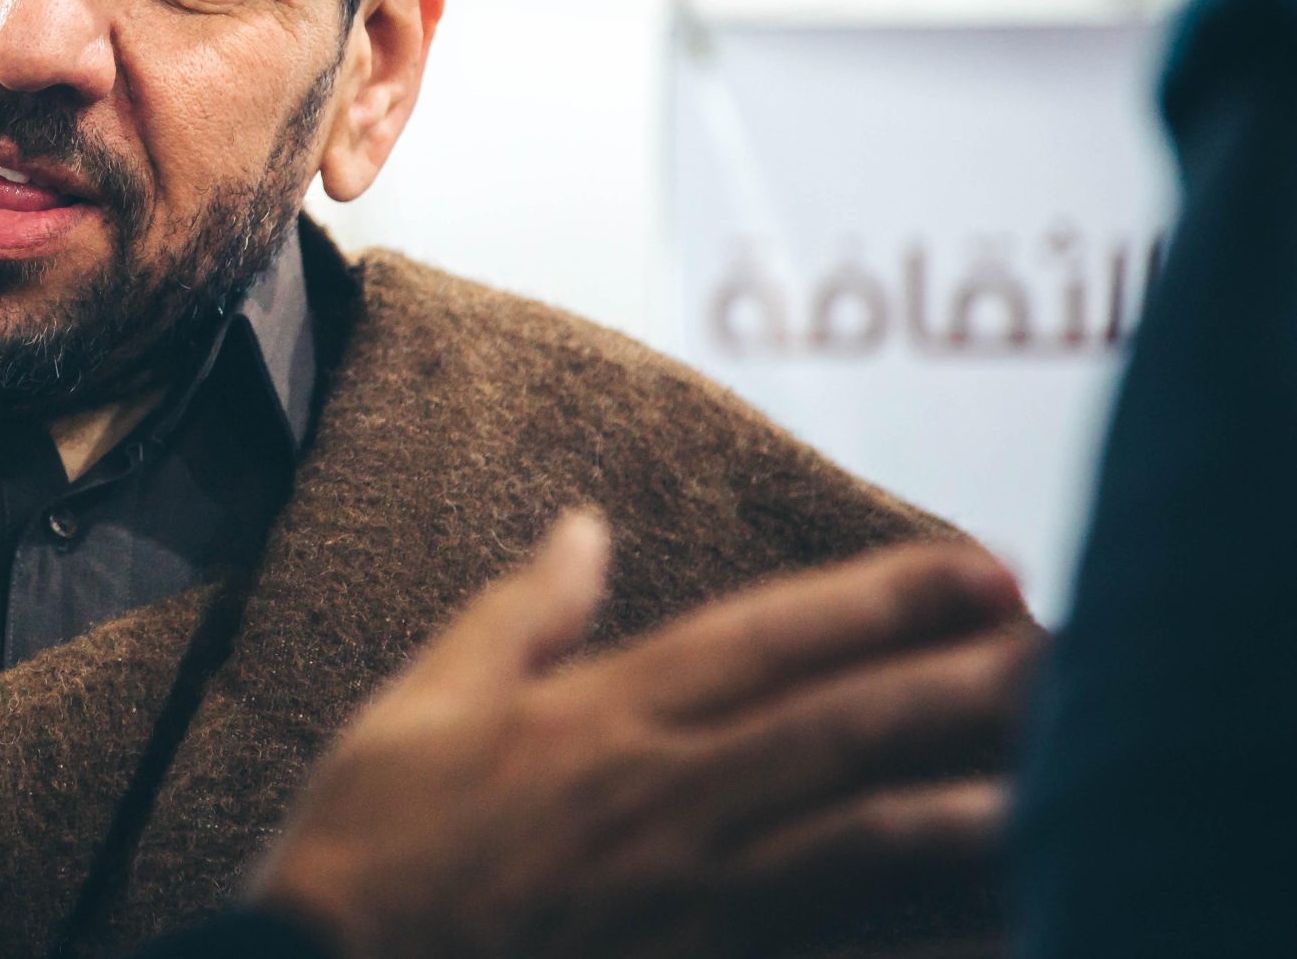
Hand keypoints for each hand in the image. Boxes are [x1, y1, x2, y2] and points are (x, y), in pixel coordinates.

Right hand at [248, 512, 1035, 958]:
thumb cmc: (372, 842)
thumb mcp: (426, 699)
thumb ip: (521, 612)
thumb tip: (584, 523)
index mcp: (600, 716)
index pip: (766, 637)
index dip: (881, 600)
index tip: (980, 570)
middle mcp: (661, 796)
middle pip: (840, 729)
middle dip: (962, 685)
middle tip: (1067, 652)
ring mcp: (687, 898)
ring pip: (855, 843)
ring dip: (968, 804)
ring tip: (1065, 777)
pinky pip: (831, 951)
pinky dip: (910, 933)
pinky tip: (987, 914)